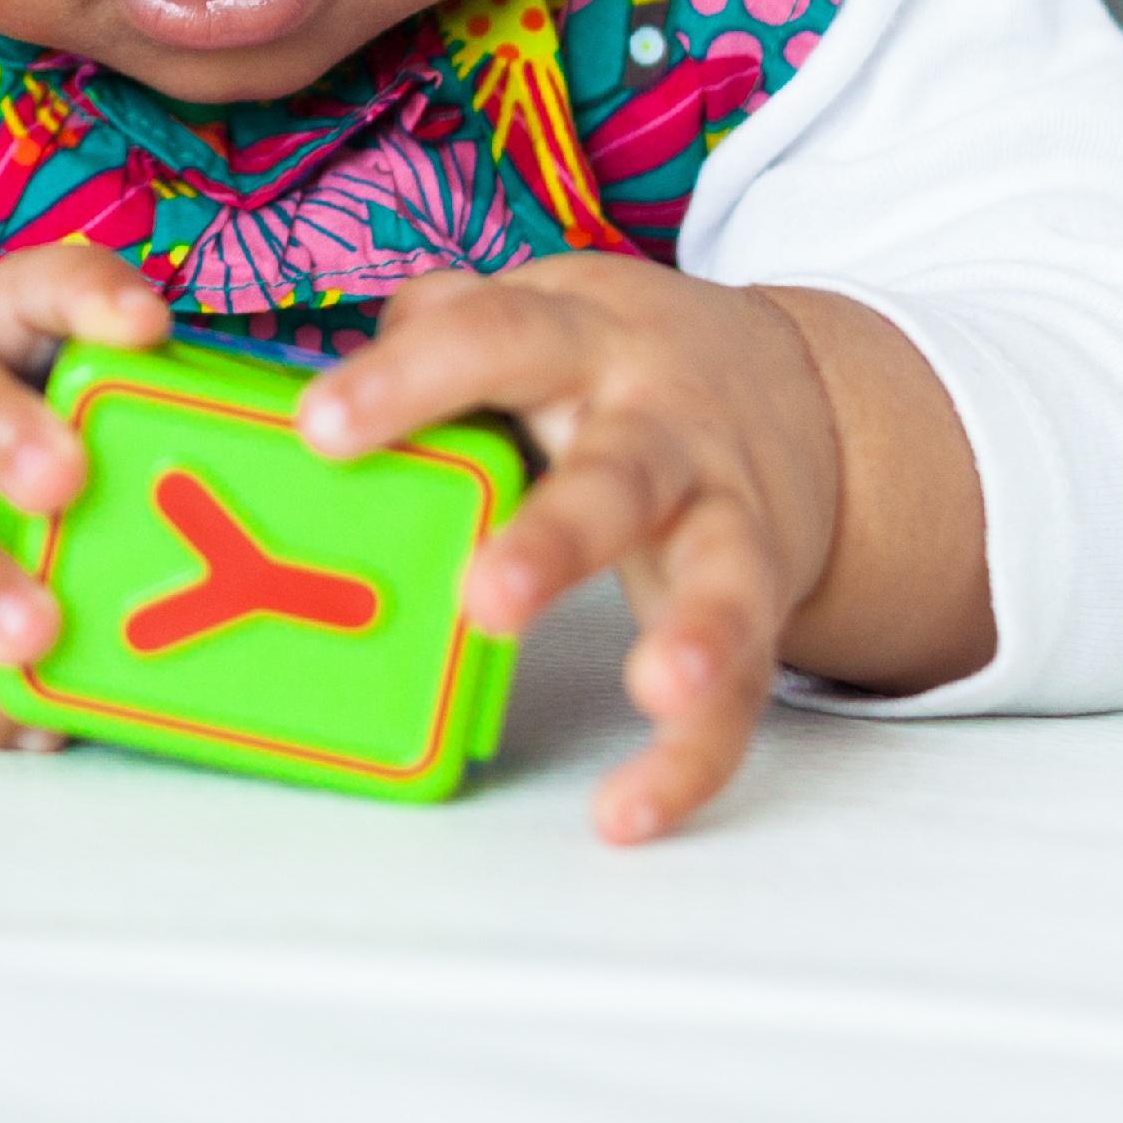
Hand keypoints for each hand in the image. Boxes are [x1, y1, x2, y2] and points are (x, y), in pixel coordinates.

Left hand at [296, 255, 846, 843]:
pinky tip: (627, 812)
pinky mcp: (759, 606)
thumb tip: (333, 390)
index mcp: (587, 340)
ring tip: (656, 688)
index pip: (496, 340)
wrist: (802, 395)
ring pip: (720, 578)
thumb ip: (444, 329)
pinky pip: (739, 696)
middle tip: (486, 599)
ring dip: (694, 633)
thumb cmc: (619, 361)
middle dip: (560, 538)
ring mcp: (724, 518)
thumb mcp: (542, 310)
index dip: (409, 379)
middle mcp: (664, 429)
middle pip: (619, 474)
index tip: (320, 428)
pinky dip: (691, 760)